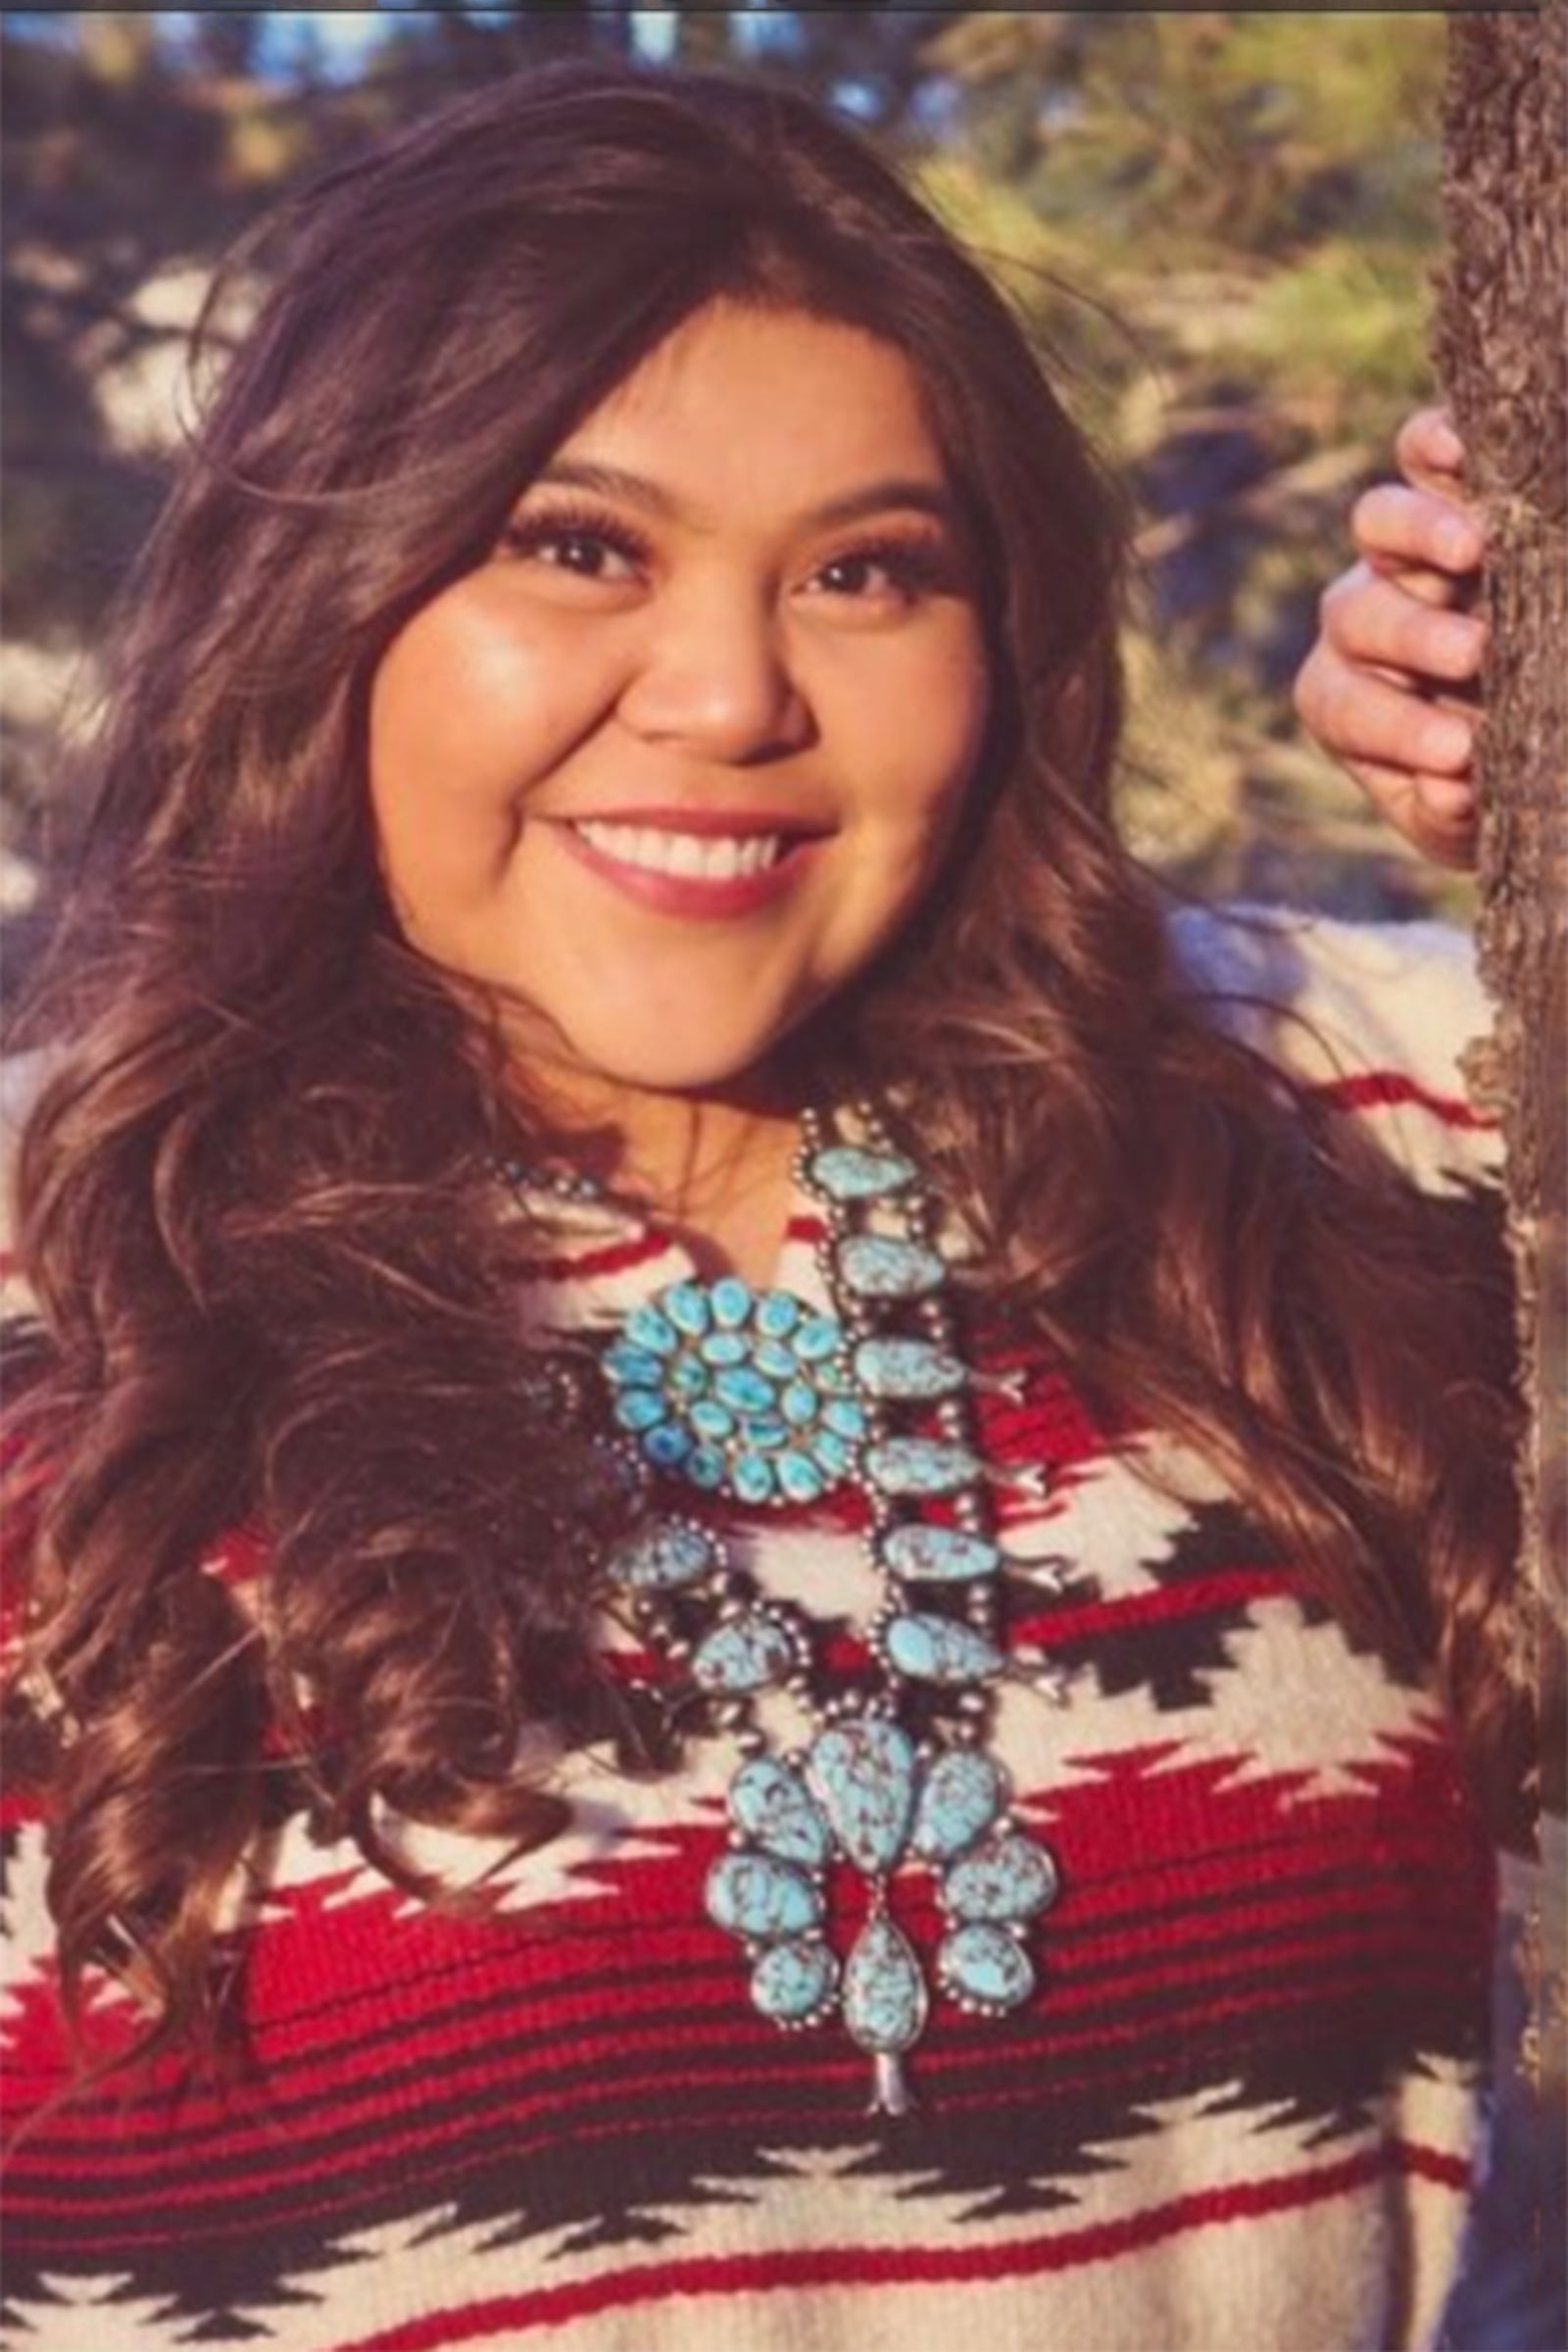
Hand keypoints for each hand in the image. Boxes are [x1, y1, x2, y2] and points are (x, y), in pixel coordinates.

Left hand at [1294, 409, 1486, 868]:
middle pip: (1358, 613)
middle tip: (1475, 654)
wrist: (1530, 726)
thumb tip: (1454, 787)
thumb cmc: (1489, 776)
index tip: (1460, 756)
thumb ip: (1453, 809)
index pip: (1347, 706)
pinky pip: (1422, 452)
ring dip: (1423, 532)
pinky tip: (1473, 445)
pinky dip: (1438, 440)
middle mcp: (1360, 617)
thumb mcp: (1470, 815)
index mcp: (1345, 698)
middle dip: (1414, 637)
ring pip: (1378, 522)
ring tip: (1475, 548)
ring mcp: (1398, 550)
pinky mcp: (1445, 486)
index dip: (1397, 729)